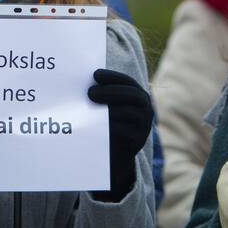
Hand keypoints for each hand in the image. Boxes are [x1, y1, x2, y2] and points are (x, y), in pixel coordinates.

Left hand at [87, 69, 153, 201]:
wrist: (114, 152)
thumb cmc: (106, 122)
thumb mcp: (106, 105)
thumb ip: (100, 93)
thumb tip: (81, 80)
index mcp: (138, 95)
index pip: (127, 81)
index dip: (112, 77)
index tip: (95, 74)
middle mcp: (145, 108)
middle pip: (132, 95)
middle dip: (110, 91)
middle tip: (90, 93)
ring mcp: (144, 125)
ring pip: (130, 112)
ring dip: (109, 108)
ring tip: (91, 106)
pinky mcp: (138, 140)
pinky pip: (126, 132)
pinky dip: (112, 126)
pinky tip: (97, 124)